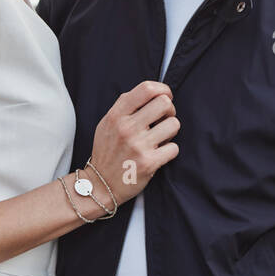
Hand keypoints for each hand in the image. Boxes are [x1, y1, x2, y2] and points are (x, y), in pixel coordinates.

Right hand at [85, 80, 179, 207]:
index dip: (162, 89)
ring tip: (161, 138)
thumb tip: (152, 93)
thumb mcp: (107, 124)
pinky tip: (159, 153)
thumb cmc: (107, 152)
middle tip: (164, 119)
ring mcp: (138, 146)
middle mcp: (127, 128)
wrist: (100, 185)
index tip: (166, 96)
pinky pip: (174, 147)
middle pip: (164, 103)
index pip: (146, 89)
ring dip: (171, 131)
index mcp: (116, 115)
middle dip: (170, 110)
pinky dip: (170, 150)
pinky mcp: (149, 163)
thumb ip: (125, 107)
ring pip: (174, 124)